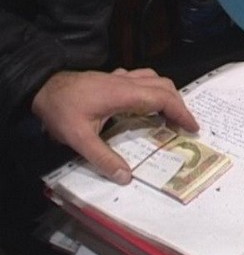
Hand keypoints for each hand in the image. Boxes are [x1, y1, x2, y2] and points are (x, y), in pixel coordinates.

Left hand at [32, 68, 198, 183]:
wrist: (41, 87)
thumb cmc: (60, 109)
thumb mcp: (78, 138)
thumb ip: (103, 158)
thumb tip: (125, 177)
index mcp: (123, 94)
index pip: (162, 98)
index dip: (181, 112)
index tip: (192, 128)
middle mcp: (125, 82)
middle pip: (164, 86)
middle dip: (179, 105)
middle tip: (184, 126)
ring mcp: (119, 77)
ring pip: (154, 79)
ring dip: (167, 95)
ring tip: (169, 115)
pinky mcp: (112, 78)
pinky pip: (141, 78)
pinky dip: (152, 90)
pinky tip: (145, 104)